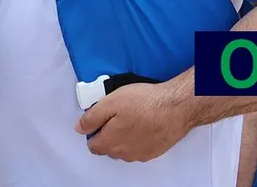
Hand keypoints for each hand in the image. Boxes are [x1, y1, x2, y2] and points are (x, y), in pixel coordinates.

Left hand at [75, 82, 192, 161]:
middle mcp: (124, 154)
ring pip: (124, 150)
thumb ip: (92, 117)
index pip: (93, 146)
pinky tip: (144, 125)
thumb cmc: (144, 102)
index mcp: (111, 142)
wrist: (176, 108)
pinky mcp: (154, 152)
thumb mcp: (111, 102)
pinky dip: (138, 140)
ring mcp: (140, 155)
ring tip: (133, 118)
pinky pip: (139, 149)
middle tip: (118, 115)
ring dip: (123, 138)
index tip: (101, 118)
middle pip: (108, 149)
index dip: (94, 131)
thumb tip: (79, 128)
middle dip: (108, 135)